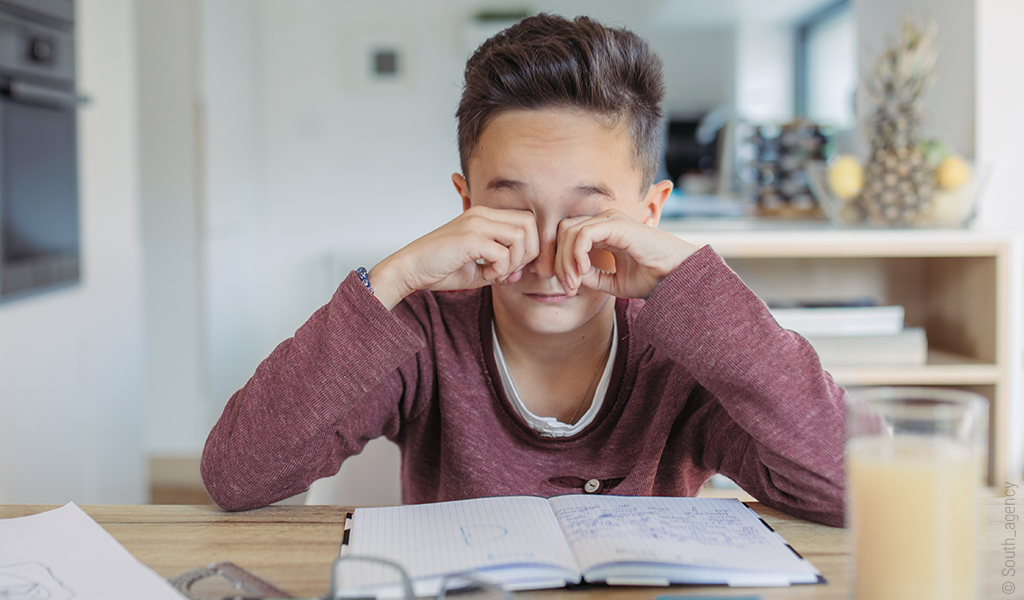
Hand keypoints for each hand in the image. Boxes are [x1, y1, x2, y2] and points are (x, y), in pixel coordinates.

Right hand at [369, 206, 539, 308]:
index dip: (528, 246)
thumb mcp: (477, 269)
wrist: (410, 269)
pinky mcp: (469, 238)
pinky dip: (500, 270)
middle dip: (528, 253)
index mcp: (484, 216)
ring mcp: (475, 223)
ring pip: (520, 236)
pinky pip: (503, 253)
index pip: (526, 220)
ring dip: (514, 262)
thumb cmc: (439, 268)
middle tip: (509, 272)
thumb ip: (500, 269)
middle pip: (529, 223)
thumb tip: (520, 274)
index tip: (513, 268)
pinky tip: (485, 275)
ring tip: (495, 274)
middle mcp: (482, 214)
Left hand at [554, 209, 698, 298]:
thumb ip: (590, 276)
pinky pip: (583, 234)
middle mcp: (605, 221)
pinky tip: (583, 272)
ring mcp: (610, 219)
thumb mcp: (611, 281)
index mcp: (603, 231)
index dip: (562, 261)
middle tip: (568, 287)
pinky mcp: (616, 224)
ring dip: (566, 261)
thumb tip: (570, 276)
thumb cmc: (650, 278)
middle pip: (563, 231)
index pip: (568, 236)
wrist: (676, 277)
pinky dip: (577, 254)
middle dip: (560, 261)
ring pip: (569, 232)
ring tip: (575, 283)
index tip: (569, 288)